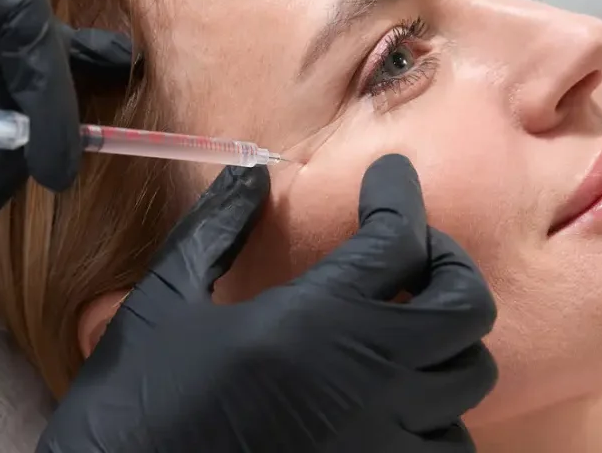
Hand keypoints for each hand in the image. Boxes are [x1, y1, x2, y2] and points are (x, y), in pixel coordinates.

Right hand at [40, 154, 497, 451]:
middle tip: (411, 254)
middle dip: (447, 266)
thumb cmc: (132, 408)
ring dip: (443, 346)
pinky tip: (393, 402)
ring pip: (469, 380)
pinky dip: (436, 416)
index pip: (398, 238)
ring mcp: (382, 441)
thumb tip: (254, 175)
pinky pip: (447, 446)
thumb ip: (216, 231)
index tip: (388, 180)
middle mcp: (367, 380)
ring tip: (403, 330)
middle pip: (466, 306)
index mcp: (312, 322)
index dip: (399, 195)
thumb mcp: (162, 305)